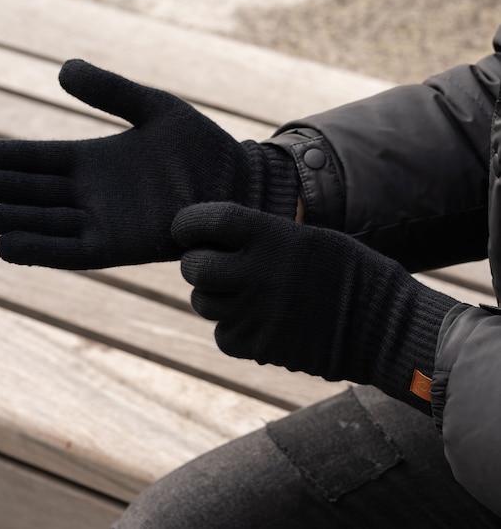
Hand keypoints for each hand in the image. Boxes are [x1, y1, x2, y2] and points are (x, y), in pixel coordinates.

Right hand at [0, 60, 296, 268]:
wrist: (235, 185)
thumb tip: (61, 69)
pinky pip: (73, 252)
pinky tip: (8, 245)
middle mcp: (92, 194)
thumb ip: (112, 91)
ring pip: (47, 223)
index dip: (3, 157)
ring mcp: (104, 222)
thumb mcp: (155, 108)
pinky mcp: (120, 247)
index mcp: (95, 160)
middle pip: (34, 191)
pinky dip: (42, 249)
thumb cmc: (202, 148)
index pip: (38, 159)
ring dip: (13, 219)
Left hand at [172, 202, 455, 404]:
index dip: (188, 223)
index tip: (184, 228)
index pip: (210, 220)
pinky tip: (255, 321)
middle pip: (194, 267)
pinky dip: (231, 328)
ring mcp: (256, 314)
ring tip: (239, 293)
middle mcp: (259, 274)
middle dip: (197, 263)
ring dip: (213, 296)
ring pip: (203, 303)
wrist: (383, 326)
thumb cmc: (349, 273)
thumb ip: (262, 237)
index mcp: (274, 237)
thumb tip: (218, 239)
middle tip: (210, 263)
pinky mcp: (260, 347)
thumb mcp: (310, 239)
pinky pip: (223, 335)